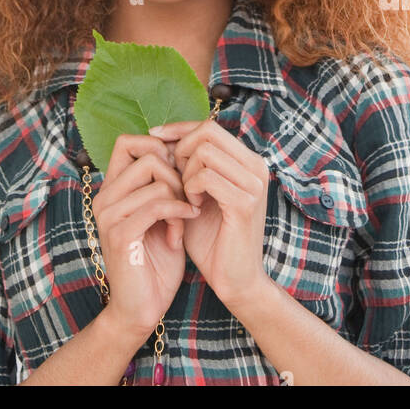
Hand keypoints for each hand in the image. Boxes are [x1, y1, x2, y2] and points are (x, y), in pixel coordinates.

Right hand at [90, 133, 199, 338]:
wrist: (141, 310)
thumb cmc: (156, 262)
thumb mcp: (162, 215)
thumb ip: (163, 185)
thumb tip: (181, 149)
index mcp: (112, 190)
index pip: (128, 141)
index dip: (159, 147)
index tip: (180, 174)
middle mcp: (104, 198)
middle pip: (147, 154)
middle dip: (177, 173)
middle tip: (186, 200)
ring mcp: (109, 216)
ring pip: (155, 178)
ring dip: (179, 198)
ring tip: (183, 221)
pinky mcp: (120, 235)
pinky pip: (157, 205)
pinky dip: (178, 214)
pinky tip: (181, 230)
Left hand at [148, 119, 270, 311]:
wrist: (235, 281)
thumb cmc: (212, 239)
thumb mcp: (196, 194)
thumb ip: (187, 167)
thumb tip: (161, 137)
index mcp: (247, 161)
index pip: (209, 126)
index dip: (179, 128)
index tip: (154, 137)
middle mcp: (256, 166)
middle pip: (207, 131)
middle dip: (181, 149)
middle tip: (173, 176)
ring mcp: (254, 183)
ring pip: (205, 151)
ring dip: (185, 172)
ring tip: (185, 196)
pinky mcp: (245, 203)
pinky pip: (207, 176)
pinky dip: (191, 188)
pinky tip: (191, 207)